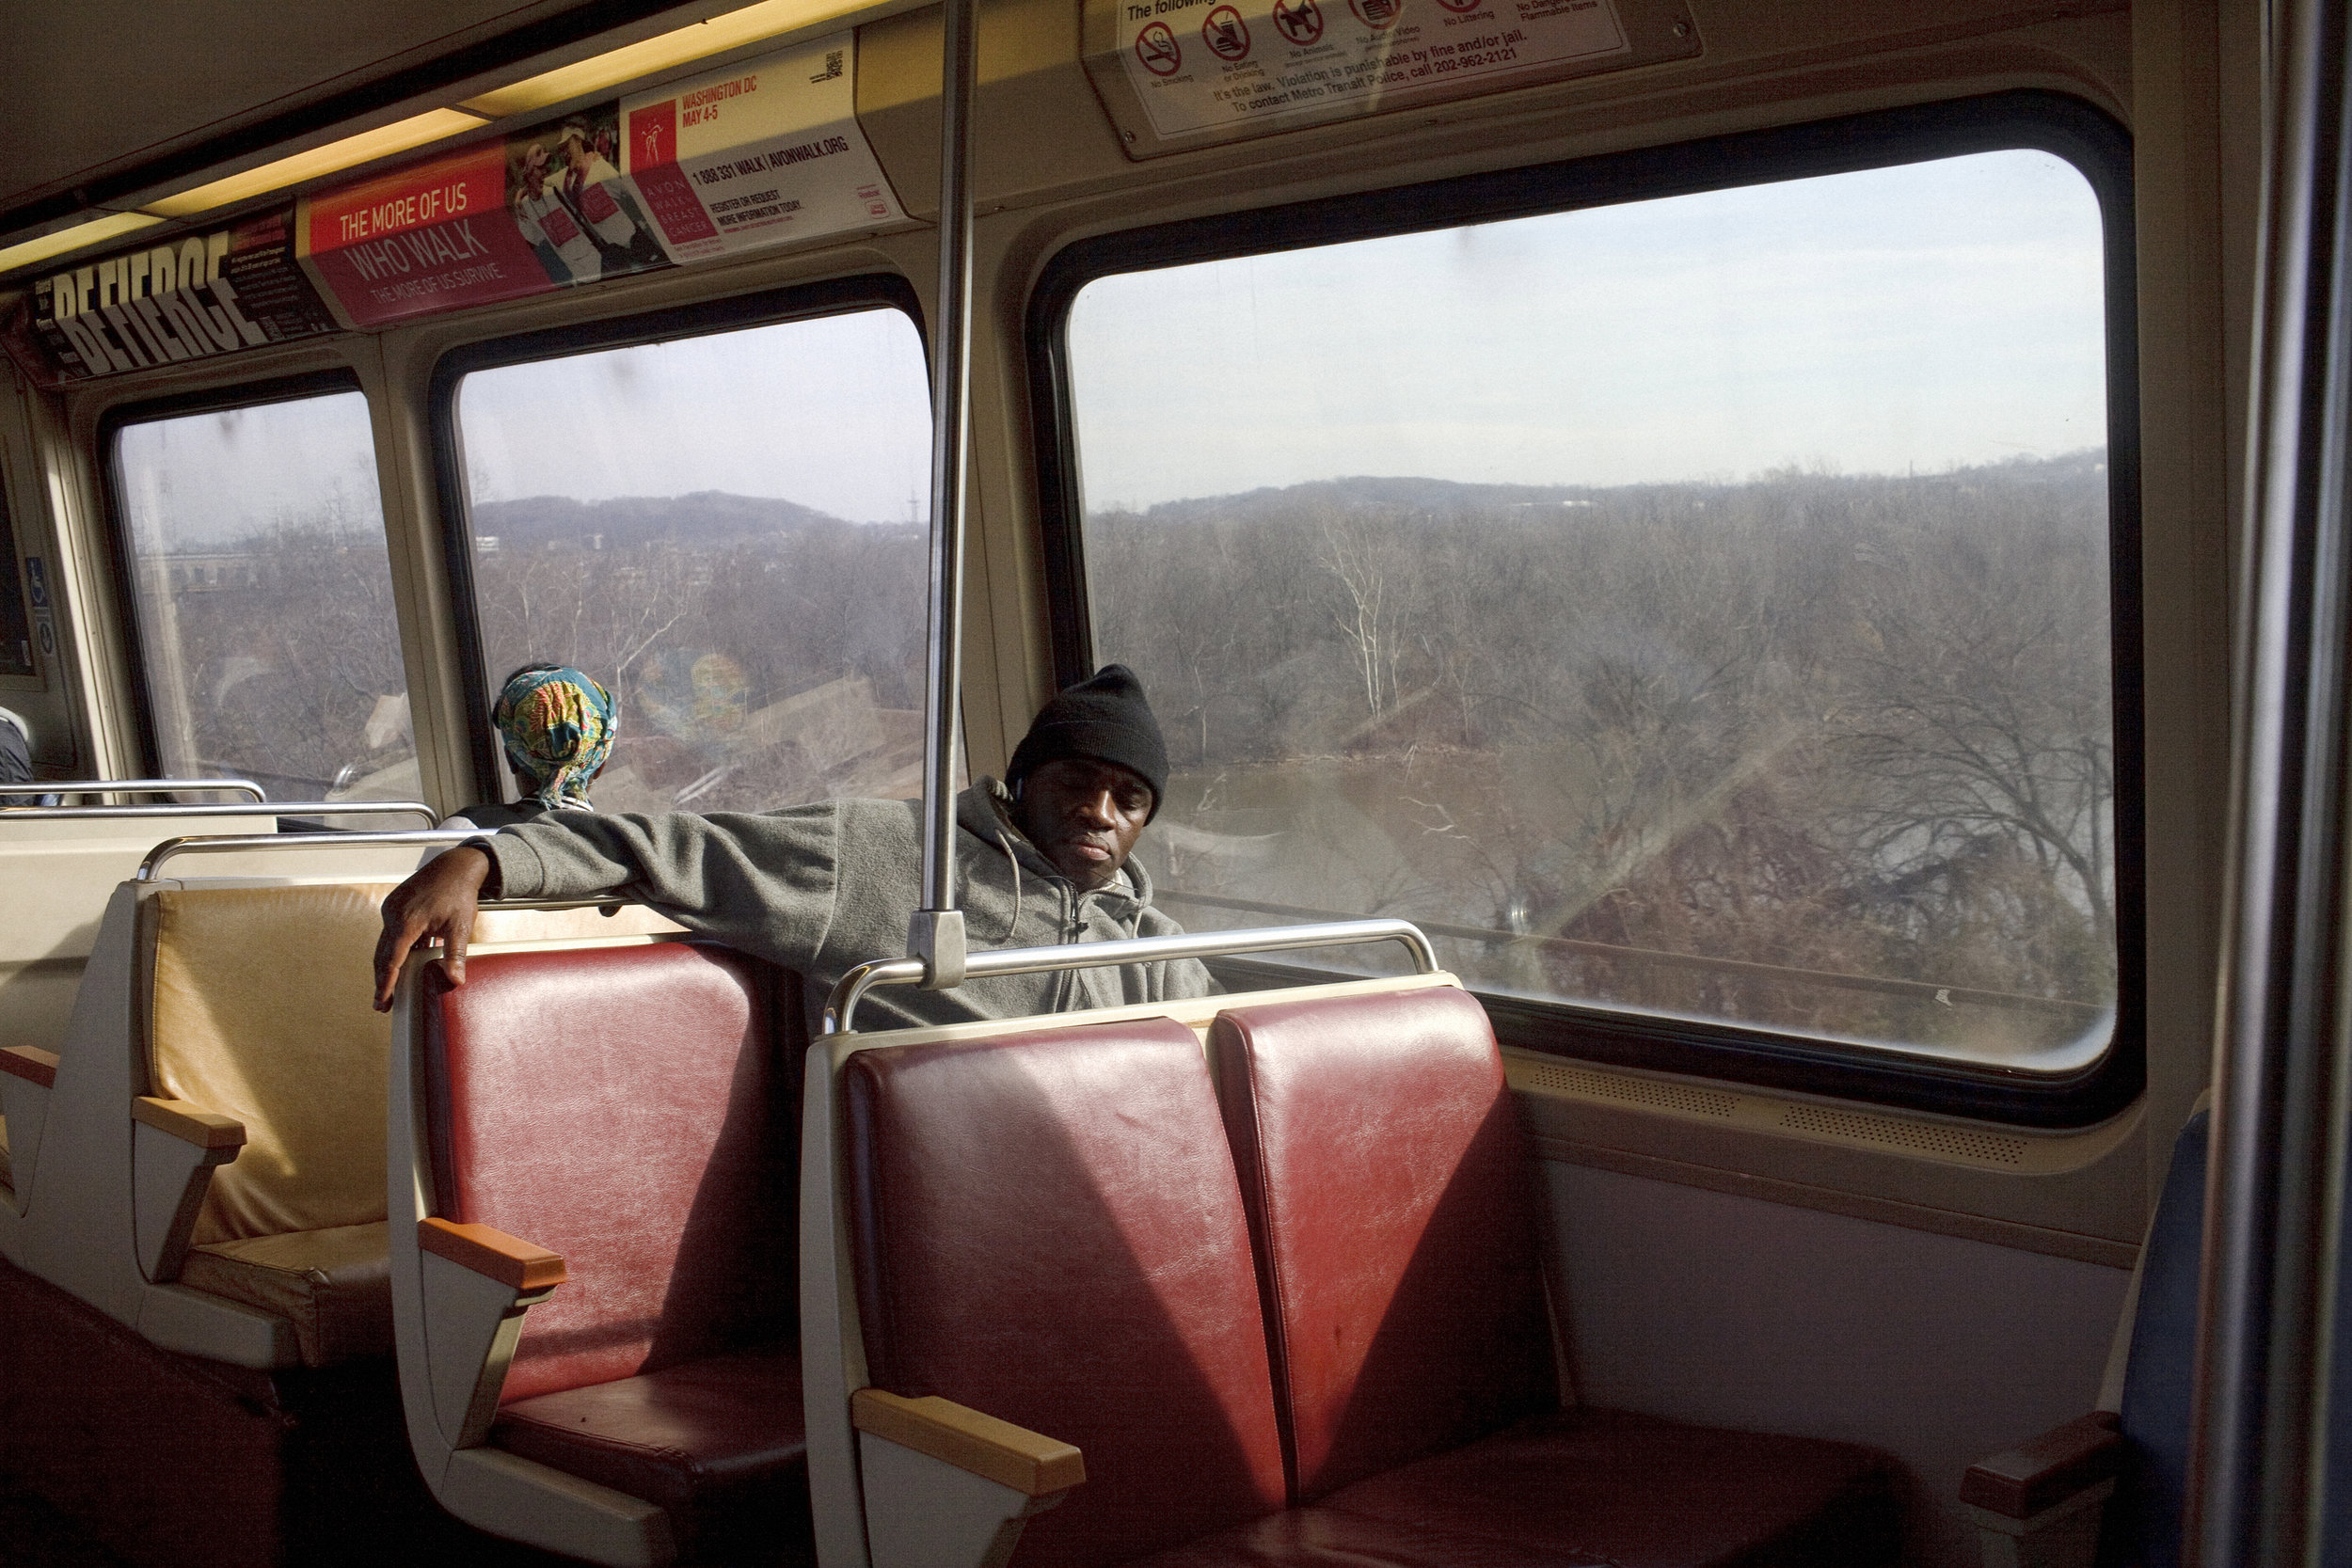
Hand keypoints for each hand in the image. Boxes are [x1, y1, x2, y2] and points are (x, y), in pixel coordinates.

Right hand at [374, 846, 490, 1011]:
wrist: (455, 866)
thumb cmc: (459, 894)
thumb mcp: (461, 926)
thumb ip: (455, 955)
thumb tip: (456, 981)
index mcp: (408, 921)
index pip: (392, 960)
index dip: (386, 984)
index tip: (382, 1001)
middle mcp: (394, 914)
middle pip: (383, 955)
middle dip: (382, 981)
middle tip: (382, 1005)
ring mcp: (391, 909)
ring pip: (385, 945)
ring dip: (386, 966)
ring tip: (389, 990)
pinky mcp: (393, 906)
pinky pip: (390, 933)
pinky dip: (393, 950)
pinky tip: (400, 966)